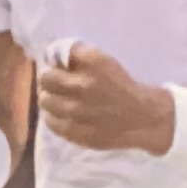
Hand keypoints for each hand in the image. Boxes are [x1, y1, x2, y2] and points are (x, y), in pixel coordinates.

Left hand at [37, 43, 175, 154]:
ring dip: (48, 98)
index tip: (57, 69)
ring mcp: (78, 114)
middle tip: (56, 84)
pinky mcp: (77, 134)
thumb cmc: (120, 85)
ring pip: (45, 102)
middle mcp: (82, 88)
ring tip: (59, 99)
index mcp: (90, 66)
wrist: (141, 117)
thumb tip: (52, 54)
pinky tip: (62, 114)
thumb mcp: (102, 60)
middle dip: (47, 81)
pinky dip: (52, 116)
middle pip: (45, 82)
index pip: (52, 62)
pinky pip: (51, 123)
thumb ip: (76, 53)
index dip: (51, 66)